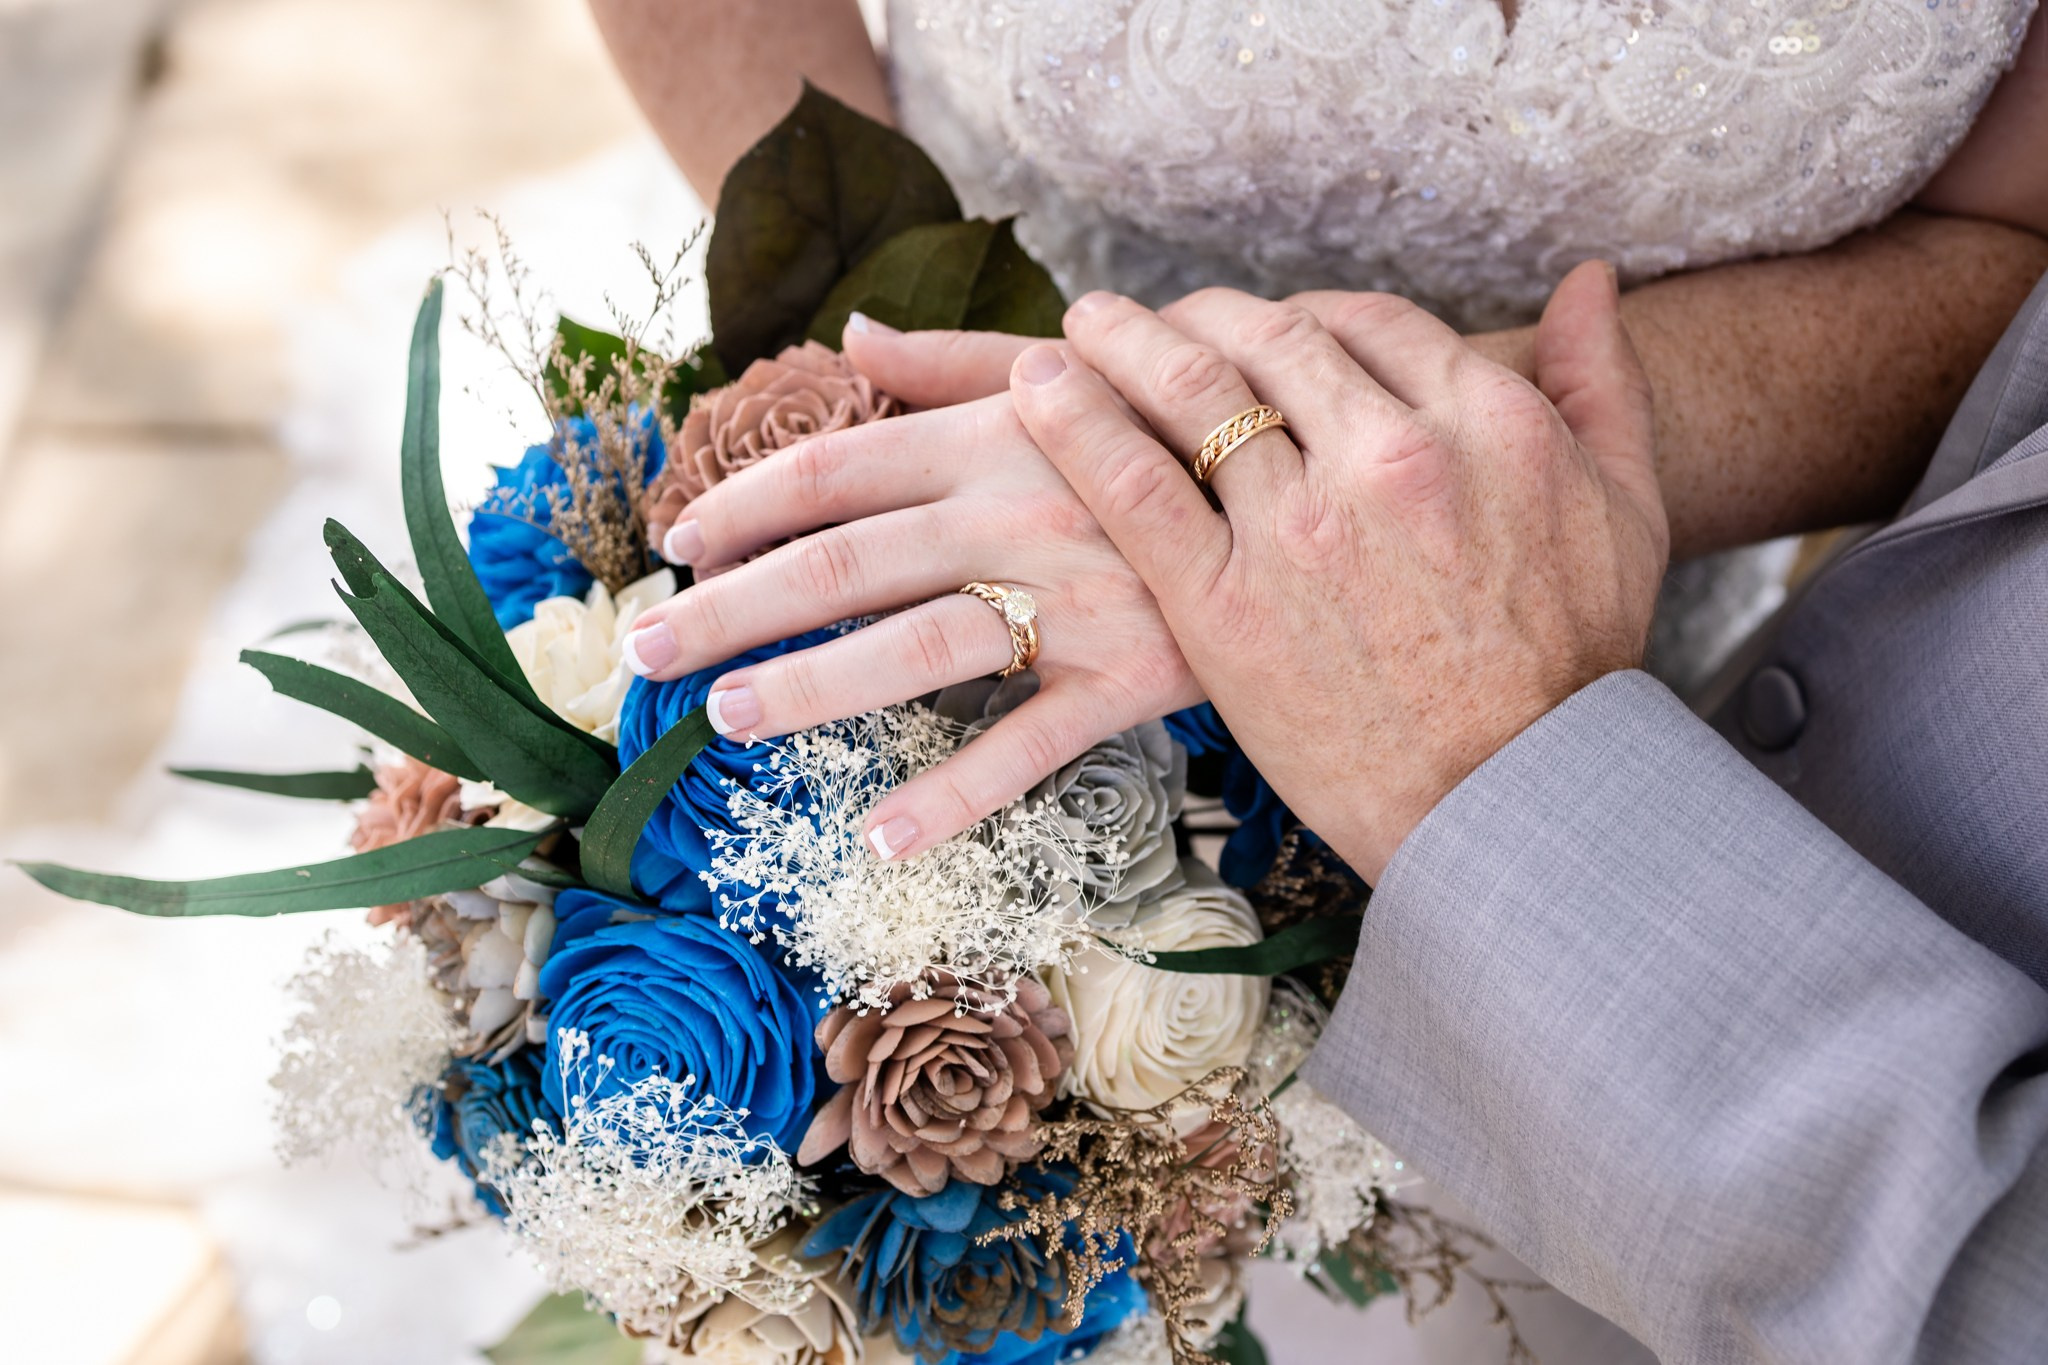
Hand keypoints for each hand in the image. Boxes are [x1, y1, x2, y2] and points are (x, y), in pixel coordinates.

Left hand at [620, 324, 1198, 861]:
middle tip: (646, 653)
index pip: (835, 472)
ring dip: (811, 687)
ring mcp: (1073, 600)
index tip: (675, 547)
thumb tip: (853, 335)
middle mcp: (1015, 513)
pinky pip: (1031, 745)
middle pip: (843, 564)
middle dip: (731, 607)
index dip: (742, 509)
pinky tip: (883, 838)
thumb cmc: (1168, 422)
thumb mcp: (1069, 375)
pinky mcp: (1129, 677)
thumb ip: (953, 362)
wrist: (1314, 473)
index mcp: (990, 438)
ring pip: (916, 650)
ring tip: (727, 717)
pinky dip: (957, 795)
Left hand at [1007, 263, 1668, 880]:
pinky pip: (1133, 483)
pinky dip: (1076, 422)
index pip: (1365, 321)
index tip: (1266, 332)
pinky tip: (1040, 387)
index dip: (1304, 316)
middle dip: (1206, 317)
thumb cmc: (1576, 664)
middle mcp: (1388, 454)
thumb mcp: (1626, 506)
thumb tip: (1588, 279)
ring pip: (1192, 390)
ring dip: (1125, 340)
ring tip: (1085, 325)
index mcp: (1482, 419)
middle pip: (1270, 339)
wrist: (1517, 799)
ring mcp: (1300, 526)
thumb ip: (1601, 380)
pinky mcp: (1225, 601)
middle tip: (1160, 321)